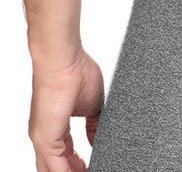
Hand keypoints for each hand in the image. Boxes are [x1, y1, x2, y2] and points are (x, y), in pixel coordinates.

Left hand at [28, 48, 103, 171]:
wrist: (65, 61)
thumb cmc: (77, 72)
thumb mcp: (93, 105)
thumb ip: (95, 125)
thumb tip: (99, 139)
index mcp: (55, 126)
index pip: (65, 153)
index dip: (78, 163)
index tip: (91, 165)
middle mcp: (45, 134)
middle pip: (57, 165)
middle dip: (75, 171)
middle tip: (91, 171)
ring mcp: (42, 137)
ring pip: (52, 169)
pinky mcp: (44, 138)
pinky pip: (54, 167)